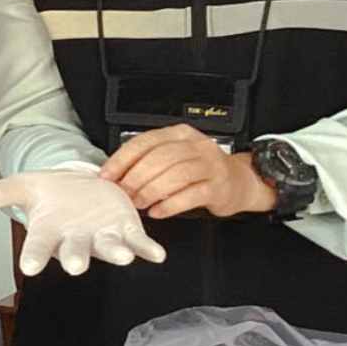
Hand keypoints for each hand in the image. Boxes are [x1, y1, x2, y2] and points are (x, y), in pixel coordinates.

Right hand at [0, 169, 166, 275]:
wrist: (81, 186)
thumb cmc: (53, 192)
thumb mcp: (24, 185)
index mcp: (50, 232)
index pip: (39, 248)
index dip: (35, 258)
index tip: (30, 268)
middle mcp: (77, 240)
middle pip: (75, 252)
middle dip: (76, 258)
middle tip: (75, 266)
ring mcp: (103, 237)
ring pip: (109, 249)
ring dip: (117, 254)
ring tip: (122, 257)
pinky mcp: (126, 230)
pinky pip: (139, 243)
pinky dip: (147, 250)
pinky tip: (157, 255)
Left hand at [101, 125, 277, 219]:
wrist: (239, 181)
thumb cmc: (200, 170)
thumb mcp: (175, 156)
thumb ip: (149, 160)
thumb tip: (114, 175)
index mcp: (179, 134)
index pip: (144, 142)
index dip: (122, 160)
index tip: (107, 176)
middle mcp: (196, 146)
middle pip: (159, 158)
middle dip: (135, 178)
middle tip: (123, 194)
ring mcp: (210, 165)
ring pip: (175, 176)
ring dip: (150, 191)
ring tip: (139, 203)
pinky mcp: (218, 187)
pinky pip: (190, 196)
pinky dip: (169, 205)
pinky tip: (157, 211)